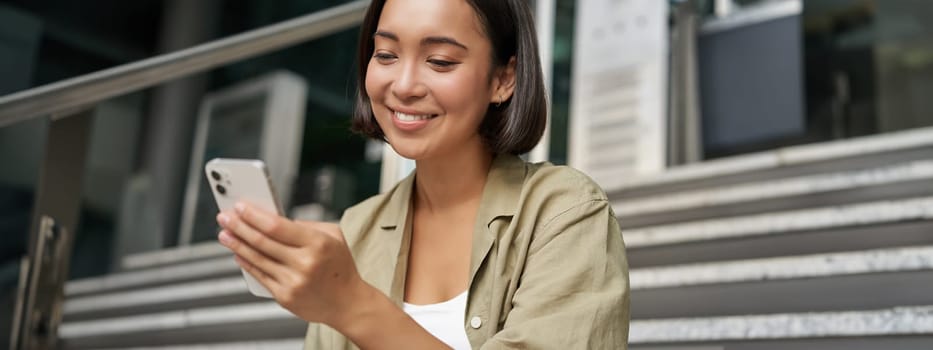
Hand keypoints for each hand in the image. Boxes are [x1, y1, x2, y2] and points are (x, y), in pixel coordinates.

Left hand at [216, 202, 369, 325]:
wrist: (347, 303)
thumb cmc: (340, 267)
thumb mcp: (333, 237)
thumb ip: (307, 224)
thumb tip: (276, 218)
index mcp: (318, 243)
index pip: (276, 226)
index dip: (254, 215)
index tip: (240, 206)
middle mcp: (304, 263)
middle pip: (261, 241)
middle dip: (239, 226)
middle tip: (224, 216)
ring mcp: (293, 282)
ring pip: (256, 258)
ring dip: (236, 244)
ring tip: (224, 233)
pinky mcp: (285, 297)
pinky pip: (259, 276)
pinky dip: (246, 263)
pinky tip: (238, 253)